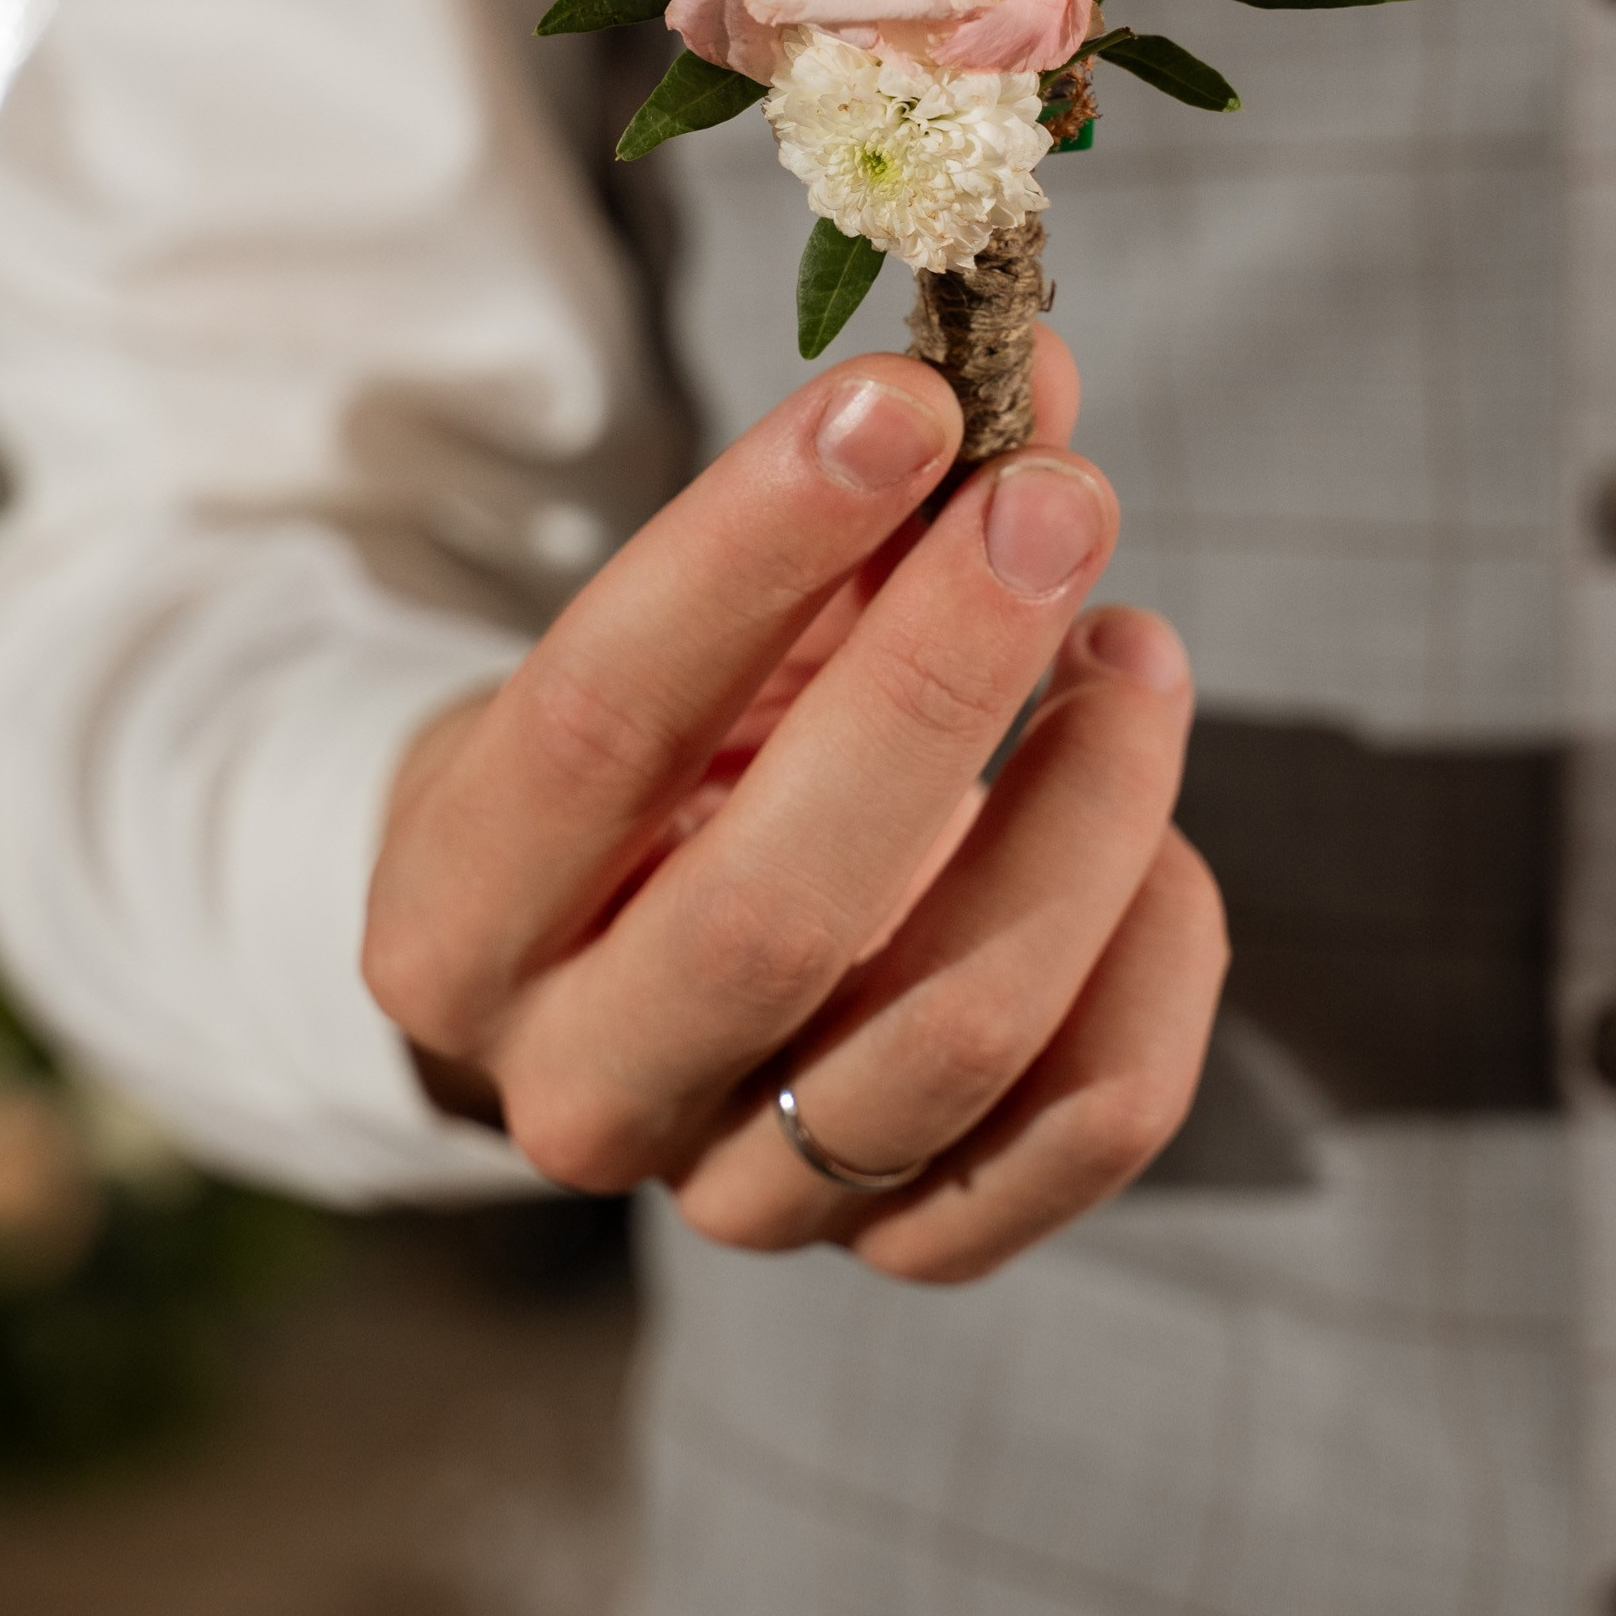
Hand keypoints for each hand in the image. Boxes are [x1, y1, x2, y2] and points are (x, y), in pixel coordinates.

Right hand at [362, 337, 1226, 1281]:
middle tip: (1055, 501)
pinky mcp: (901, 1242)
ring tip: (1134, 648)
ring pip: (953, 1032)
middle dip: (941, 679)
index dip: (755, 547)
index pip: (599, 722)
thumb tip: (1033, 373)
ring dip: (1088, 809)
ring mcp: (742, 1190)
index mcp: (457, 916)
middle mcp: (578, 1085)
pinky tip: (1159, 834)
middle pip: (775, 909)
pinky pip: (1079, 1126)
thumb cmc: (660, 759)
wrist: (623, 974)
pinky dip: (1157, 961)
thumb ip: (846, 514)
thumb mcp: (696, 634)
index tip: (904, 397)